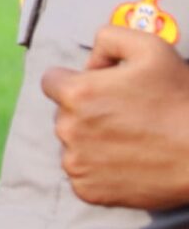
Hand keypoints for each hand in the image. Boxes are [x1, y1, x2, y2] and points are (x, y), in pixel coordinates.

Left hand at [41, 27, 188, 208]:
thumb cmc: (180, 99)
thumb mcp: (151, 48)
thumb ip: (110, 38)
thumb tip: (90, 59)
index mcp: (76, 93)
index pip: (52, 81)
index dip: (78, 80)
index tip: (102, 88)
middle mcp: (67, 130)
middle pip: (64, 114)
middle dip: (86, 110)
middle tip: (126, 115)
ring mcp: (75, 163)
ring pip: (73, 144)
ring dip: (91, 140)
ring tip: (131, 139)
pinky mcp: (87, 190)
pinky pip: (83, 174)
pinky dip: (99, 169)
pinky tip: (129, 162)